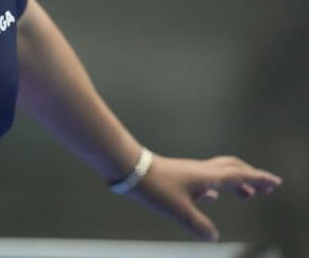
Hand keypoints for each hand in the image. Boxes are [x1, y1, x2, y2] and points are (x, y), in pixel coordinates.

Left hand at [128, 154, 280, 241]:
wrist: (129, 168)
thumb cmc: (154, 186)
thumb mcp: (179, 211)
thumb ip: (198, 225)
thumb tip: (213, 237)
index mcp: (207, 176)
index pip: (240, 176)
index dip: (259, 179)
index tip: (275, 182)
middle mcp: (201, 170)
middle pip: (233, 169)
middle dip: (251, 177)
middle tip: (266, 188)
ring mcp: (189, 171)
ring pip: (219, 172)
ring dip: (236, 181)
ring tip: (247, 194)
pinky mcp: (178, 175)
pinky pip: (203, 179)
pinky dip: (215, 186)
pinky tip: (211, 196)